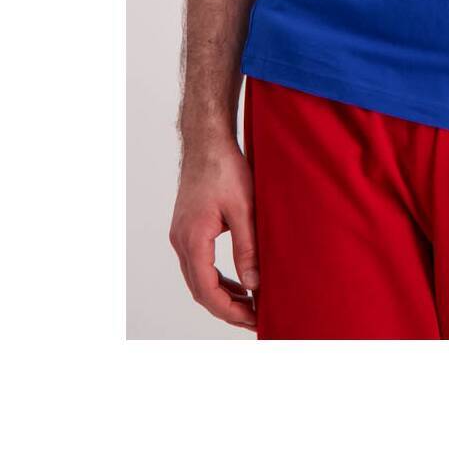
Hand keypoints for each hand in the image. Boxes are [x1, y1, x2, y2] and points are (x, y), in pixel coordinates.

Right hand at [169, 137, 258, 330]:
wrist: (207, 142)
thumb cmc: (225, 169)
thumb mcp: (244, 209)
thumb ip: (248, 248)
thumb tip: (254, 284)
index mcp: (193, 239)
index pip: (207, 290)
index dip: (230, 310)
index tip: (253, 319)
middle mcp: (181, 241)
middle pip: (200, 290)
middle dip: (227, 308)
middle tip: (255, 319)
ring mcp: (182, 236)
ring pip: (198, 279)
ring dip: (222, 295)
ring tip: (250, 305)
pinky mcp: (188, 229)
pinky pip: (199, 264)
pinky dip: (217, 278)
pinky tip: (237, 282)